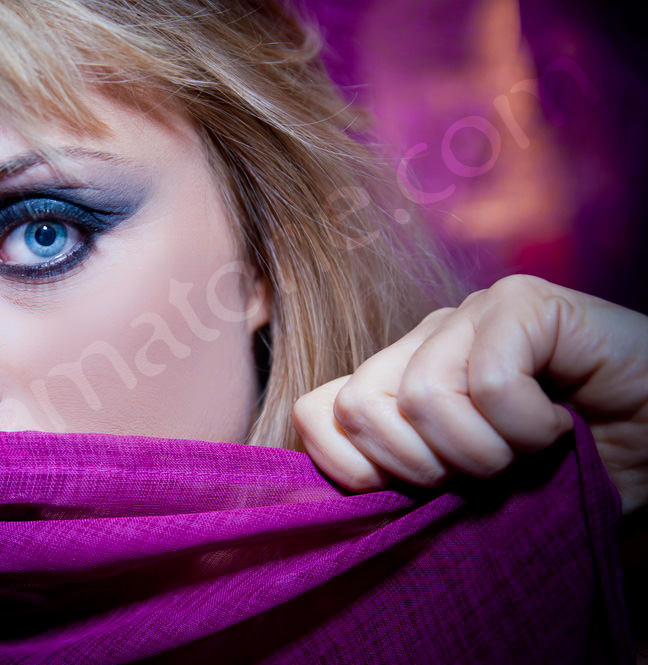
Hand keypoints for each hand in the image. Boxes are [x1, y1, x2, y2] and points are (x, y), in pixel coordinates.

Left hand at [292, 275, 647, 514]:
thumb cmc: (571, 471)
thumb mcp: (475, 493)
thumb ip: (408, 484)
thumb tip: (342, 503)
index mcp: (401, 382)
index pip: (316, 411)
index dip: (350, 468)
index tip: (416, 494)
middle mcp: (423, 341)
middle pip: (358, 407)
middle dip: (423, 467)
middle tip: (486, 472)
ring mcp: (468, 315)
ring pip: (423, 397)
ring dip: (486, 451)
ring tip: (530, 450)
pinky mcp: (519, 302)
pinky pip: (489, 382)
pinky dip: (529, 427)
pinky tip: (563, 423)